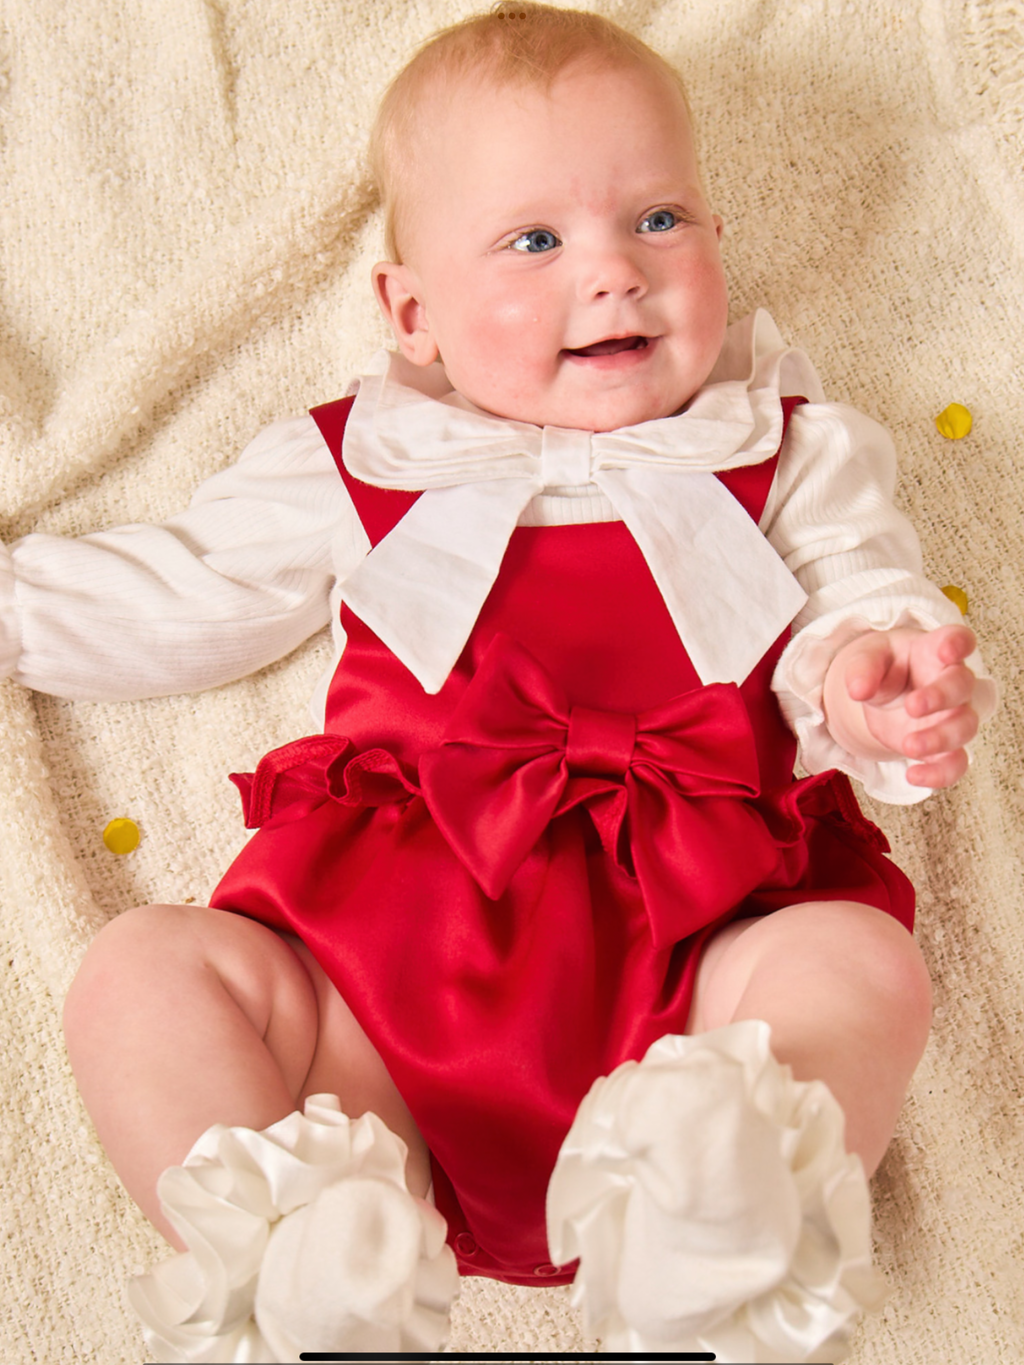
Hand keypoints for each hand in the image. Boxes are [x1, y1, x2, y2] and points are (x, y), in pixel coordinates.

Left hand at [822, 624, 979, 788]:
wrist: (885, 694)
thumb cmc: (885, 667)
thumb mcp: (867, 658)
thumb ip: (862, 669)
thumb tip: (857, 689)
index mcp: (934, 650)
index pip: (957, 639)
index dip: (957, 643)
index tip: (946, 651)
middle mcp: (951, 682)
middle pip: (962, 686)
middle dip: (941, 697)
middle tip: (912, 706)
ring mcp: (952, 716)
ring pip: (964, 727)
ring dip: (939, 738)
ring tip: (908, 745)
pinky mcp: (944, 746)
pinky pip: (954, 763)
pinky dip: (939, 774)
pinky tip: (913, 776)